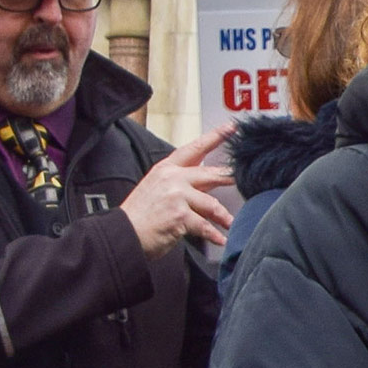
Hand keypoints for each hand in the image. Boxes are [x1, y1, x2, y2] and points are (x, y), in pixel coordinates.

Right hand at [121, 124, 236, 257]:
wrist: (122, 234)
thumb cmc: (140, 215)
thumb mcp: (157, 189)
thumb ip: (182, 183)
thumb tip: (209, 182)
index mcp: (166, 169)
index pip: (194, 149)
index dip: (215, 137)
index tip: (231, 128)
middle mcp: (172, 178)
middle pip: (209, 174)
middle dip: (229, 178)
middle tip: (245, 179)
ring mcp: (176, 196)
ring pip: (211, 204)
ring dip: (222, 216)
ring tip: (229, 223)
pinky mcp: (179, 216)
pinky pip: (204, 225)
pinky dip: (214, 235)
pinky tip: (220, 240)